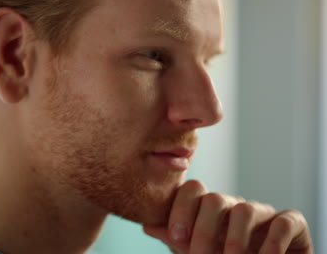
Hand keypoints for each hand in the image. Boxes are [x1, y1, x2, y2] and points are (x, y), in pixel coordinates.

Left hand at [143, 180, 312, 253]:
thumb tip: (147, 223)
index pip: (193, 190)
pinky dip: (272, 243)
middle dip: (203, 229)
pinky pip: (283, 222)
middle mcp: (235, 206)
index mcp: (210, 209)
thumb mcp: (195, 249)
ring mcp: (263, 213)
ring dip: (234, 240)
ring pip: (246, 209)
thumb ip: (175, 237)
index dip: (181, 209)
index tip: (175, 236)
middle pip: (214, 198)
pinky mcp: (291, 223)